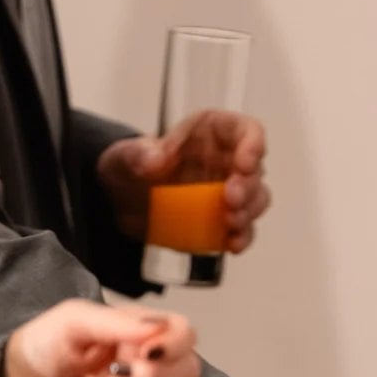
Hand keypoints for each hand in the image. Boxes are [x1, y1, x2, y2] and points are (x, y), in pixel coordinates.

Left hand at [2, 300, 200, 376]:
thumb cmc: (42, 346)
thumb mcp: (72, 320)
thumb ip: (114, 321)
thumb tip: (156, 328)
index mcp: (138, 331)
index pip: (184, 334)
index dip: (174, 344)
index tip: (142, 351)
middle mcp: (144, 364)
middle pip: (187, 372)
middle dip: (152, 375)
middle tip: (117, 369)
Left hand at [97, 111, 270, 253]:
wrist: (120, 202)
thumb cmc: (129, 167)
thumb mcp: (124, 156)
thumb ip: (138, 154)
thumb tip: (155, 160)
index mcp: (210, 134)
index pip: (245, 131)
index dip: (252, 145)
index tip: (244, 164)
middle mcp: (226, 161)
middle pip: (255, 170)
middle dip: (248, 187)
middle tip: (230, 201)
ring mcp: (227, 193)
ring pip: (256, 200)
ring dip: (249, 212)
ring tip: (230, 222)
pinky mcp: (222, 222)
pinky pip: (243, 230)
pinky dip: (242, 237)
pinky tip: (232, 245)